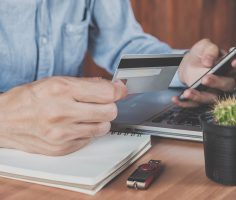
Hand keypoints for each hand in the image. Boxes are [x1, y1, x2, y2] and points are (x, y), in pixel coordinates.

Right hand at [0, 77, 126, 155]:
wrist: (5, 120)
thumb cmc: (31, 98)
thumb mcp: (57, 81)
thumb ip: (88, 84)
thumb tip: (115, 87)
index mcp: (61, 90)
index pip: (106, 93)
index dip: (117, 91)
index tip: (120, 90)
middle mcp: (62, 112)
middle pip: (110, 112)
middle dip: (109, 106)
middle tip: (101, 103)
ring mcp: (62, 133)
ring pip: (103, 128)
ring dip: (99, 120)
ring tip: (86, 115)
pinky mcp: (62, 148)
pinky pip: (89, 139)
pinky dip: (87, 132)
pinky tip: (74, 126)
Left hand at [172, 39, 235, 106]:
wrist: (187, 64)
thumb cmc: (201, 55)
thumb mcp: (204, 46)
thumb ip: (209, 49)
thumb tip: (209, 61)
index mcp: (231, 66)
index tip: (234, 62)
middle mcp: (226, 81)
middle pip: (228, 85)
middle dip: (217, 82)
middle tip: (206, 78)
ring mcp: (215, 92)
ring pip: (212, 99)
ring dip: (200, 96)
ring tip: (188, 92)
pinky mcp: (202, 99)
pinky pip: (195, 104)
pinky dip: (185, 103)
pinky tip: (177, 99)